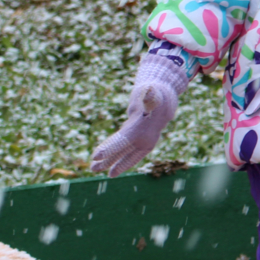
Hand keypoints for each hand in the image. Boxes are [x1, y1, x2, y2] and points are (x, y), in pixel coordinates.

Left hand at [91, 55, 188, 176]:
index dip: (109, 148)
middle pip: (122, 152)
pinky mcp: (139, 142)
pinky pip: (127, 152)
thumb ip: (151, 94)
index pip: (123, 140)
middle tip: (92, 168)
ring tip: (94, 168)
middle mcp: (144, 139)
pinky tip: (107, 164)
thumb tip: (148, 91)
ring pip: (124, 154)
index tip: (95, 155)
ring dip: (110, 162)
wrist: (167, 100)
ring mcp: (142, 142)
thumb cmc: (156, 93)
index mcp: (143, 128)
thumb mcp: (154, 91)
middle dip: (108, 160)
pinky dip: (117, 157)